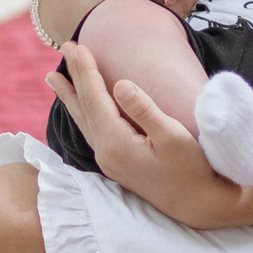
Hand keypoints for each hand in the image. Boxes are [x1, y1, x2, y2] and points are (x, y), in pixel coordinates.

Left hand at [45, 42, 218, 223]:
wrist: (199, 205)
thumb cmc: (193, 168)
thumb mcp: (173, 136)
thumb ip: (144, 109)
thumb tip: (119, 84)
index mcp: (117, 143)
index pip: (95, 99)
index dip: (87, 71)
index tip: (79, 46)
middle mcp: (106, 153)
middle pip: (84, 107)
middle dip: (75, 76)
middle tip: (66, 47)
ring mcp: (109, 161)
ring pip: (83, 121)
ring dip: (70, 96)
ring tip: (53, 77)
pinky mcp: (115, 164)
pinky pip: (90, 130)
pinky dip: (81, 113)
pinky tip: (79, 107)